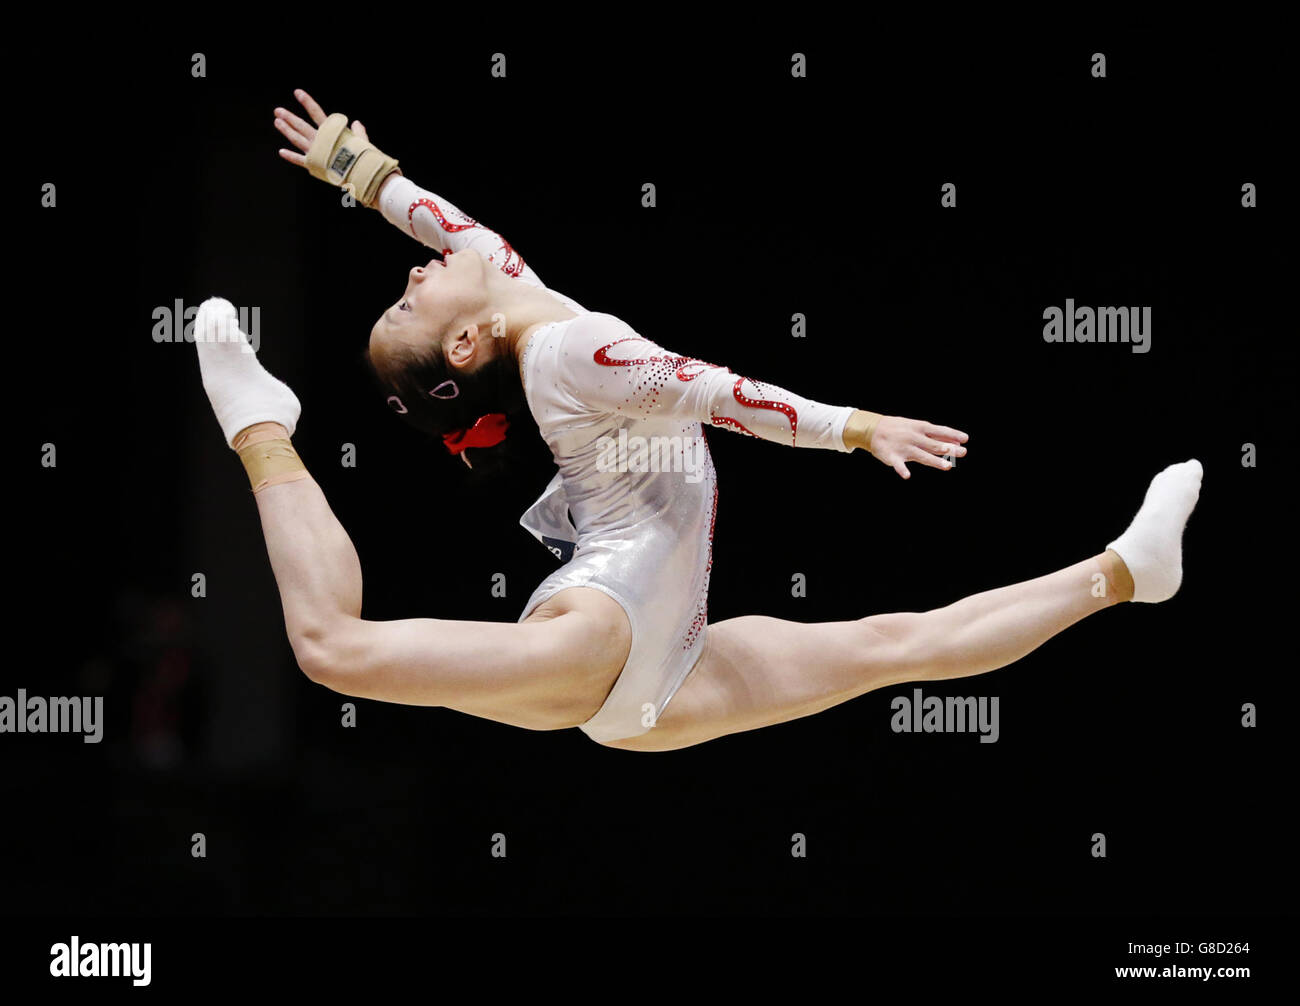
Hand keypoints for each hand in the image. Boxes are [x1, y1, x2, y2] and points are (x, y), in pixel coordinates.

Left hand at [274, 88, 399, 205]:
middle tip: (278, 110)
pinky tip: (281, 152)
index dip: (307, 102)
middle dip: (289, 117)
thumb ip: (358, 132)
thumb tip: (356, 123)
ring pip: (297, 139)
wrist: (359, 174)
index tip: (297, 92)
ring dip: (286, 130)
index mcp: (331, 132)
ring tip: (277, 122)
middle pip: (301, 125)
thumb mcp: (362, 142)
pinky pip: (299, 160)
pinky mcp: (313, 165)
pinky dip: (290, 156)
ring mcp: (315, 152)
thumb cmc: (362, 157)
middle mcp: (320, 140)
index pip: (316, 112)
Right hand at [853, 413, 968, 478]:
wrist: (873, 429)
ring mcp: (904, 448)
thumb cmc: (900, 429)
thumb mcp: (918, 427)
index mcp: (920, 428)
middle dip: (949, 449)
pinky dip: (902, 470)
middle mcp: (914, 437)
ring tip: (947, 466)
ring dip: (935, 461)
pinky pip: (898, 465)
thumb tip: (957, 442)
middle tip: (962, 453)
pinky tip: (907, 476)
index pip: (939, 431)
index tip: (965, 439)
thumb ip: (936, 436)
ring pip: (921, 456)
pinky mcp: (892, 457)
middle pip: (934, 445)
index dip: (953, 435)